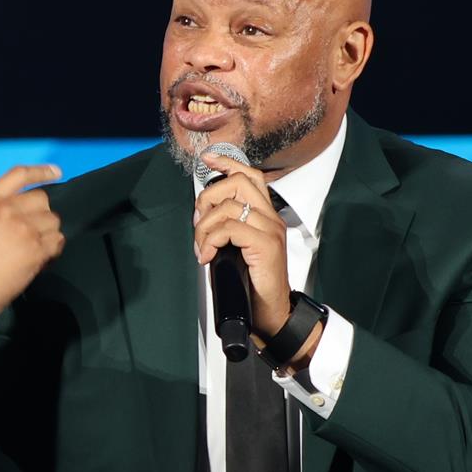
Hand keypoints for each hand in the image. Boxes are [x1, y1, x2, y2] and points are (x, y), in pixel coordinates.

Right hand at [0, 164, 65, 346]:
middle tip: (34, 232)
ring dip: (49, 234)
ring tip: (36, 248)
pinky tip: (42, 259)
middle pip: (42, 200)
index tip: (56, 172)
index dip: (41, 171)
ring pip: (53, 222)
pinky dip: (53, 249)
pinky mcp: (35, 250)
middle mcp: (6, 210)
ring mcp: (23, 229)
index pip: (19, 175)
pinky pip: (57, 242)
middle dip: (41, 215)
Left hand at [192, 147, 293, 340]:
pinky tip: (205, 256)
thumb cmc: (253, 283)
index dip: (227, 162)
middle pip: (238, 182)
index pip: (250, 175)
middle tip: (199, 222)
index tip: (207, 159)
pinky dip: (210, 241)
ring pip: (229, 207)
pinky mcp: (265, 245)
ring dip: (204, 227)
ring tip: (200, 246)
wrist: (273, 312)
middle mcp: (271, 218)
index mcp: (266, 215)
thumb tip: (202, 218)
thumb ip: (228, 229)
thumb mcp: (238, 248)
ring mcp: (270, 230)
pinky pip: (229, 229)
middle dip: (208, 197)